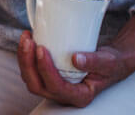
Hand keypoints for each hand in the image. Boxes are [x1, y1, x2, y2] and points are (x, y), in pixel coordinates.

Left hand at [17, 14, 134, 106]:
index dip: (45, 70)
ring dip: (24, 58)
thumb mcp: (108, 62)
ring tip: (26, 37)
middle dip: (28, 63)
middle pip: (37, 85)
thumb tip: (76, 59)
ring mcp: (55, 86)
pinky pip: (31, 70)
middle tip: (29, 41)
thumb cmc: (111, 64)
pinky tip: (29, 39)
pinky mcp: (49, 76)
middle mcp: (64, 94)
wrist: (110, 61)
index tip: (42, 49)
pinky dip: (26, 55)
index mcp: (80, 95)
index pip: (57, 87)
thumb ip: (94, 61)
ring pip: (30, 78)